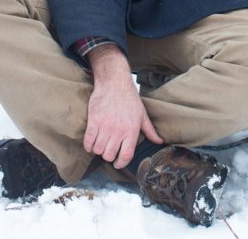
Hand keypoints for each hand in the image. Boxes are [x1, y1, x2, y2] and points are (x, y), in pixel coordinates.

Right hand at [83, 45, 162, 168]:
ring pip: (98, 150)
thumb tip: (159, 142)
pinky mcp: (93, 121)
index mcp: (131, 131)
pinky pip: (88, 141)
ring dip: (99, 150)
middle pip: (110, 155)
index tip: (118, 164)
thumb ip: (150, 130)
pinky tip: (91, 143)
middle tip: (109, 151)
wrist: (114, 83)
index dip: (121, 163)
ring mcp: (104, 126)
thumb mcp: (142, 114)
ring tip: (101, 145)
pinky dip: (88, 146)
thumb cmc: (129, 98)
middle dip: (109, 156)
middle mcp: (118, 131)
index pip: (126, 155)